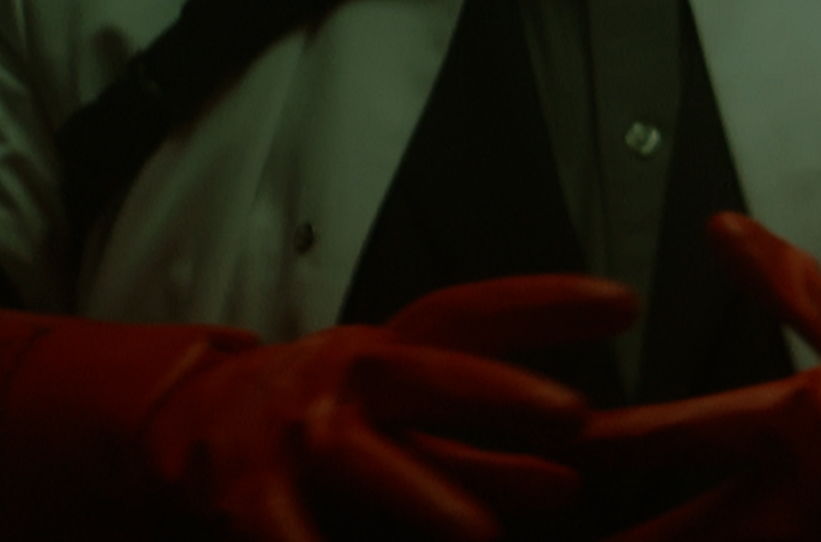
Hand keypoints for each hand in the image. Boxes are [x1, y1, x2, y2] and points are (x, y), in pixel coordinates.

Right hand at [0, 273, 638, 541]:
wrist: (193, 421)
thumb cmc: (329, 413)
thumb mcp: (403, 406)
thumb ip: (484, 435)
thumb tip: (582, 463)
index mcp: (394, 345)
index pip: (479, 310)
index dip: (550, 302)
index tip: (627, 303)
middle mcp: (351, 374)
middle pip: (434, 372)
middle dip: (504, 394)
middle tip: (580, 417)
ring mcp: (298, 434)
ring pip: (371, 459)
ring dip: (430, 494)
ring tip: (485, 537)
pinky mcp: (245, 494)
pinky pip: (284, 532)